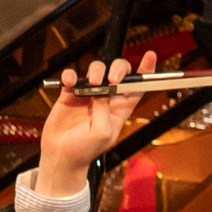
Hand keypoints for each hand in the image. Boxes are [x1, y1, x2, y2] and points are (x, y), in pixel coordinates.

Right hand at [30, 57, 143, 201]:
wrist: (61, 156)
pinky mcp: (70, 94)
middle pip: (118, 72)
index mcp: (120, 109)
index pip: (137, 86)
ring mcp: (88, 94)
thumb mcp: (102, 132)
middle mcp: (107, 98)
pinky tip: (69, 82)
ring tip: (89, 85)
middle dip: (118, 69)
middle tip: (111, 79)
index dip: (146, 70)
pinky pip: (72, 77)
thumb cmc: (85, 150)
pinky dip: (71, 75)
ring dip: (95, 71)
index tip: (150, 56)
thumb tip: (102, 89)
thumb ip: (105, 109)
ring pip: (96, 70)